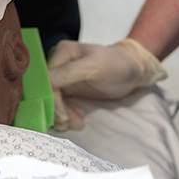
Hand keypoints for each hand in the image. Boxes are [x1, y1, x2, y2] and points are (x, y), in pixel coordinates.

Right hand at [48, 38, 166, 130]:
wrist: (131, 70)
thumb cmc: (116, 65)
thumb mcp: (93, 66)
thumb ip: (68, 72)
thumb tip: (46, 83)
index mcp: (61, 53)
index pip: (46, 81)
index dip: (52, 101)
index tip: (64, 118)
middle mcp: (57, 64)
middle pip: (47, 92)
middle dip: (58, 111)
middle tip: (72, 124)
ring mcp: (62, 77)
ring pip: (52, 101)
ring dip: (62, 115)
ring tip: (78, 123)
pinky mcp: (67, 89)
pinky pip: (59, 104)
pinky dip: (66, 115)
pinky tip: (78, 118)